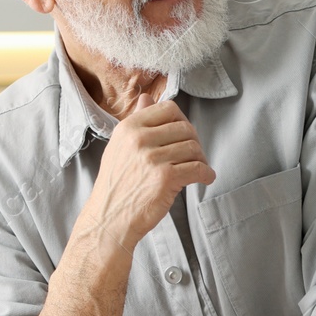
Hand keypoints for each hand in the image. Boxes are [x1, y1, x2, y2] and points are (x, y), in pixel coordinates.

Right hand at [83, 93, 214, 248]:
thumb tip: (148, 98)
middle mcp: (139, 139)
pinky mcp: (165, 178)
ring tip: (197, 169)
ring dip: (201, 160)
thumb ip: (137, 121)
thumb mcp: (119, 146)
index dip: (182, 121)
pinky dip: (206, 174)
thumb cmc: (117, 185)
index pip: (168, 108)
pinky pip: (198, 168)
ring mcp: (152, 158)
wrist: (109, 218)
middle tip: (193, 156)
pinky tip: (205, 178)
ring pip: (193, 148)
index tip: (184, 135)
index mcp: (129, 128)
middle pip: (185, 128)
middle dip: (194, 142)